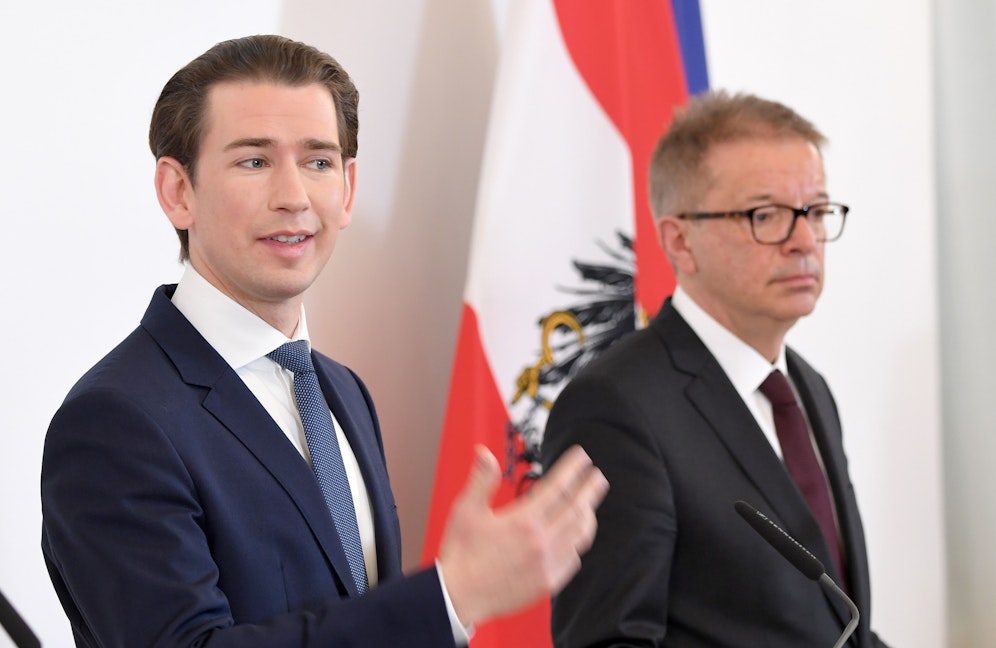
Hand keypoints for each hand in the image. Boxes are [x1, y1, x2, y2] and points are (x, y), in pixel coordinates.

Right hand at [437, 444, 607, 626]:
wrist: (459, 597)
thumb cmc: (461, 553)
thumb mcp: (466, 511)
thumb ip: (481, 480)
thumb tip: (484, 453)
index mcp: (523, 520)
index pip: (558, 486)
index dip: (573, 468)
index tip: (581, 456)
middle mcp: (541, 542)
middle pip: (577, 509)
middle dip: (590, 489)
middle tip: (597, 476)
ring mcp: (547, 564)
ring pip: (580, 535)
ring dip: (588, 515)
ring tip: (589, 504)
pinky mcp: (548, 582)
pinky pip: (573, 559)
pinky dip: (577, 543)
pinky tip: (574, 537)